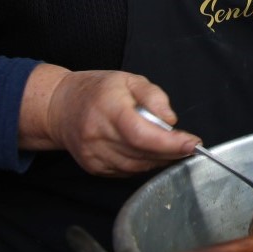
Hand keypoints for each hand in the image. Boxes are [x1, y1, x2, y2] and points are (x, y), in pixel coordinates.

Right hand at [19, 64, 198, 175]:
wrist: (60, 107)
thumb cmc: (97, 90)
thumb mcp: (129, 80)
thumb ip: (153, 96)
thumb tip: (170, 120)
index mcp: (109, 109)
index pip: (142, 134)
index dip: (169, 143)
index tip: (192, 143)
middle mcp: (98, 135)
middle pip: (142, 153)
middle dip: (171, 151)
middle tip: (187, 144)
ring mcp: (93, 155)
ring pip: (136, 166)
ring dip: (159, 160)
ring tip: (170, 147)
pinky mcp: (93, 167)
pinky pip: (127, 172)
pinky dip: (143, 165)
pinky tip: (148, 152)